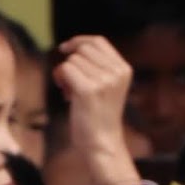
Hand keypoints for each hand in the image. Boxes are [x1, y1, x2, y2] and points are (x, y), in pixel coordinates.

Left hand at [49, 36, 140, 184]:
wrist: (101, 143)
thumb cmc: (98, 116)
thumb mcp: (106, 86)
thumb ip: (98, 66)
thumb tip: (73, 46)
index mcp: (124, 69)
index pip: (99, 41)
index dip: (79, 41)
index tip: (66, 48)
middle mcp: (117, 72)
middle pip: (83, 49)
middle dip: (70, 61)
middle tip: (68, 82)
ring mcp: (104, 81)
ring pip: (72, 60)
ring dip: (64, 74)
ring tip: (70, 93)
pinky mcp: (88, 90)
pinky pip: (65, 70)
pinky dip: (60, 80)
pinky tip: (66, 95)